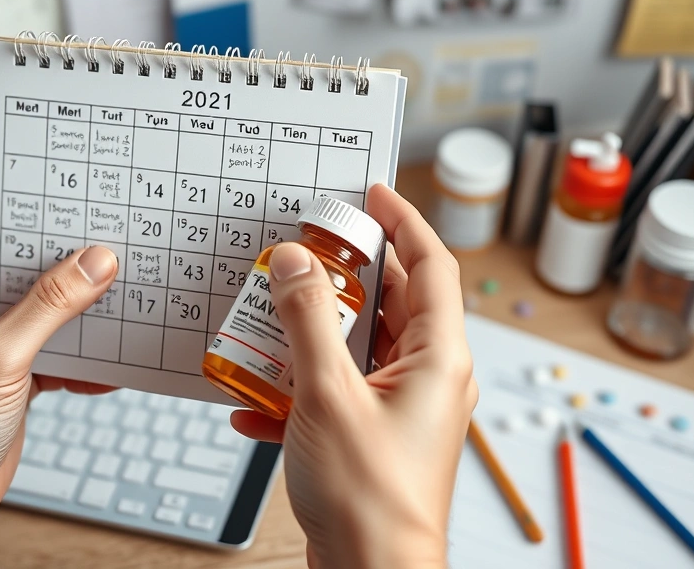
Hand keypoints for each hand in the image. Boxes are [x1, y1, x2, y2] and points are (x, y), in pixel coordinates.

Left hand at [0, 189, 117, 543]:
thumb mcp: (0, 356)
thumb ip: (50, 305)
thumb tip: (95, 261)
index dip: (24, 190)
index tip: (69, 177)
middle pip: (29, 254)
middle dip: (71, 244)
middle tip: (116, 226)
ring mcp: (1, 333)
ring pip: (53, 296)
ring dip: (87, 296)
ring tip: (127, 284)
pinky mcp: (23, 364)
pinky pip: (64, 340)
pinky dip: (89, 348)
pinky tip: (115, 355)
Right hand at [231, 185, 476, 568]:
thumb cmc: (370, 498)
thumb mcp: (328, 394)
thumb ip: (307, 322)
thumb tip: (296, 264)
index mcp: (438, 359)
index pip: (433, 266)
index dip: (405, 222)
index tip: (373, 194)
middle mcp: (428, 380)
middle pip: (392, 304)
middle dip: (343, 279)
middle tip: (304, 252)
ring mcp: (402, 410)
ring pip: (358, 349)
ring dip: (312, 336)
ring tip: (269, 324)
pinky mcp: (374, 436)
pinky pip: (338, 392)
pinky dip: (299, 389)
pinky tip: (256, 404)